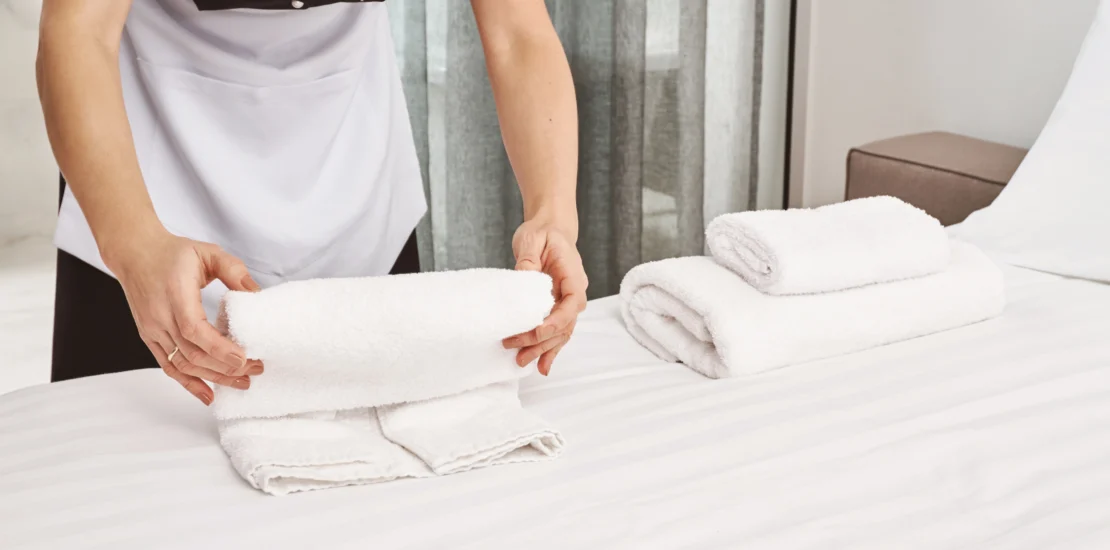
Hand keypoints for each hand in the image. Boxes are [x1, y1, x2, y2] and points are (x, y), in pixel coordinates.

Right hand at [105, 229, 262, 404]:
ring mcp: (152, 330)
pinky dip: (189, 383)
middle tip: (256, 370)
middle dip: (226, 367)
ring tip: (242, 382)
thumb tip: (257, 294)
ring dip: (213, 378)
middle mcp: (160, 316)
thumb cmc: (173, 253)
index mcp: (175, 294)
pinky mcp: (149, 337)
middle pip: (193, 353)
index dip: (219, 348)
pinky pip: (169, 366)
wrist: (134, 253)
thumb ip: (234, 271)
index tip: (245, 357)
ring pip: (183, 364)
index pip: (194, 329)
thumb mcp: (208, 252)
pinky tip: (208, 395)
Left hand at [501, 219, 587, 375]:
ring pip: (561, 332)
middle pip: (564, 324)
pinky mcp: (556, 306)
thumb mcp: (532, 239)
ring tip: (522, 363)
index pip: (572, 304)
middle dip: (542, 342)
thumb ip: (528, 260)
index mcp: (573, 276)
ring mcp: (566, 301)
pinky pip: (556, 331)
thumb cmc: (543, 232)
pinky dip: (549, 349)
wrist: (550, 228)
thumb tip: (522, 280)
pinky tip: (542, 366)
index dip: (556, 321)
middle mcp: (574, 292)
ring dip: (544, 350)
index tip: (537, 331)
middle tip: (516, 351)